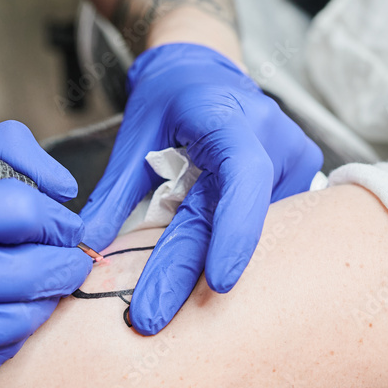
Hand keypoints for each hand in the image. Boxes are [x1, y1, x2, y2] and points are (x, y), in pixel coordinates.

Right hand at [0, 121, 92, 387]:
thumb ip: (2, 159)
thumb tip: (64, 188)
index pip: (16, 209)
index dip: (55, 220)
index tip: (64, 227)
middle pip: (25, 272)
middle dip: (61, 266)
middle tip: (68, 262)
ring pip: (18, 322)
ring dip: (41, 305)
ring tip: (32, 291)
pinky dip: (8, 341)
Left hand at [80, 43, 321, 334]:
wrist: (204, 69)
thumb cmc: (169, 98)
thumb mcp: (133, 137)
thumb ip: (114, 195)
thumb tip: (87, 250)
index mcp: (229, 118)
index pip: (242, 177)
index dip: (234, 232)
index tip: (219, 283)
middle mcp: (272, 137)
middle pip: (239, 218)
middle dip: (193, 273)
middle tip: (149, 318)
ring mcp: (294, 156)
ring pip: (258, 228)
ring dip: (212, 259)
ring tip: (166, 291)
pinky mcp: (301, 174)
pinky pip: (269, 222)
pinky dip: (232, 243)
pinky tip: (208, 264)